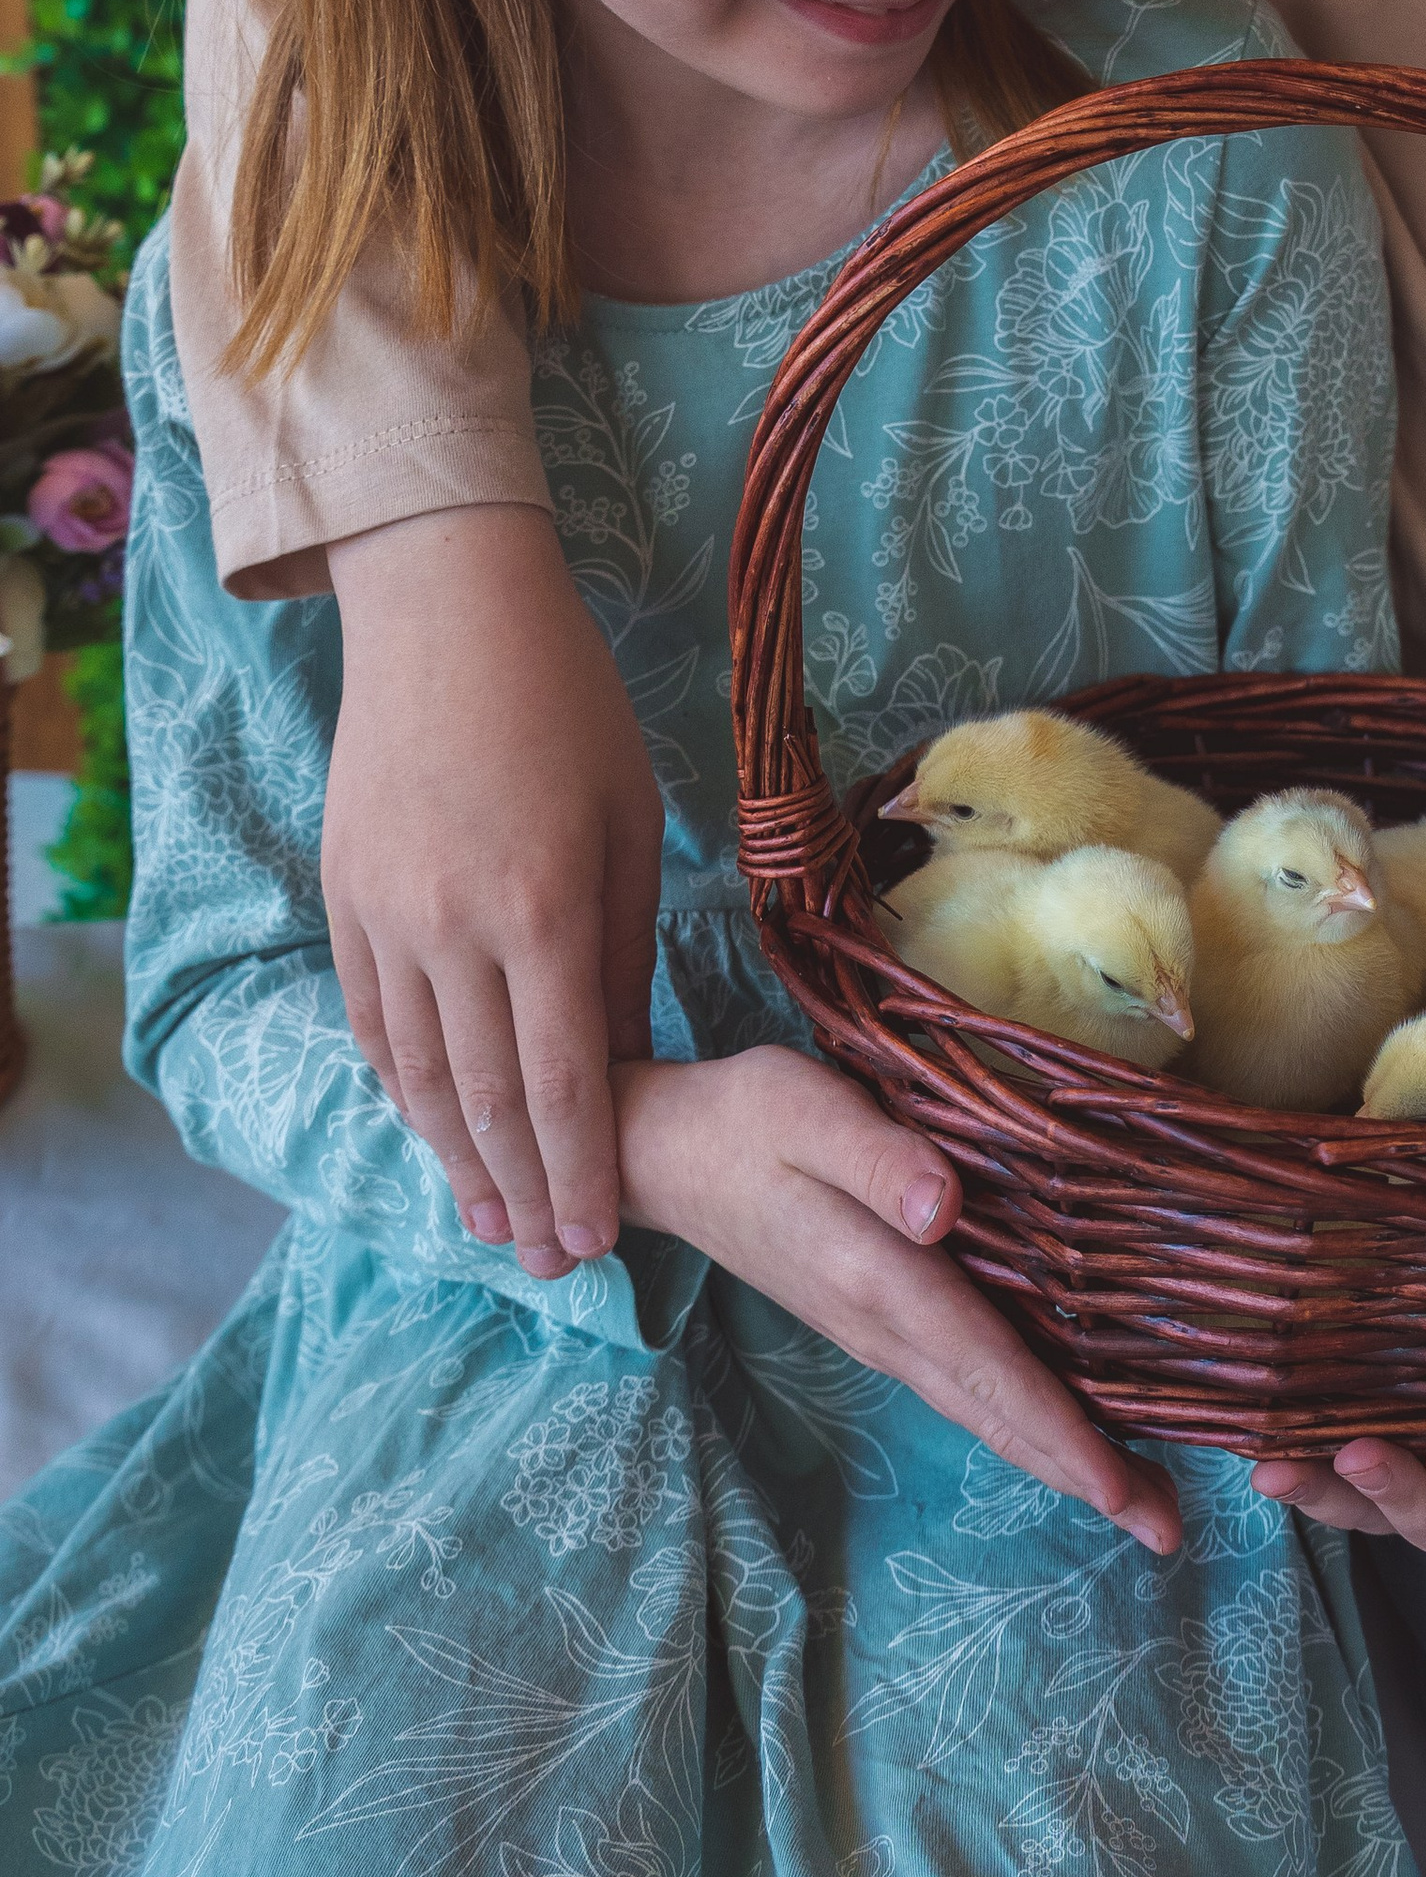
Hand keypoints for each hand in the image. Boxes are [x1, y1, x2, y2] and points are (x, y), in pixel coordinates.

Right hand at [324, 504, 664, 1279]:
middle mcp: (452, 927)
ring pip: (416, 1075)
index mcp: (543, 907)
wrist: (446, 615)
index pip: (566, 1080)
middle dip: (526, 1191)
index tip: (602, 1239)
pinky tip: (433, 1132)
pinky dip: (402, 1090)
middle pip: (486, 1099)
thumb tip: (626, 1066)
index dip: (583, 1170)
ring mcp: (384, 916)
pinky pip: (369, 1022)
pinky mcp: (342, 899)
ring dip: (456, 1160)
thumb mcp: (632, 824)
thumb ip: (624, 953)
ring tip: (493, 1222)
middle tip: (552, 1261)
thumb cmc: (569, 708)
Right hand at [616, 1044, 1181, 1553]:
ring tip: (1138, 1500)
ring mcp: (876, 1334)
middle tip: (1167, 1532)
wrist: (663, 1155)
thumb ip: (878, 1157)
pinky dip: (1021, 1419)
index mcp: (878, 1277)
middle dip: (1081, 1473)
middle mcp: (882, 1326)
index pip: (986, 1366)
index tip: (1121, 1489)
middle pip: (995, 1414)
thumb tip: (942, 1212)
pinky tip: (1062, 1427)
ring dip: (1057, 1457)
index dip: (1057, 1428)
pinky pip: (963, 1385)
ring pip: (981, 1409)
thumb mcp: (807, 1110)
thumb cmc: (745, 1117)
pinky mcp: (874, 1321)